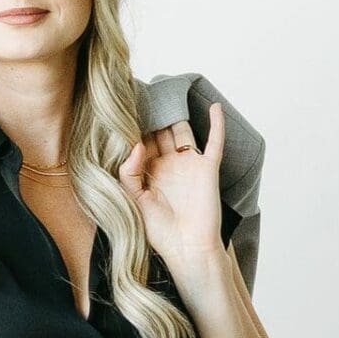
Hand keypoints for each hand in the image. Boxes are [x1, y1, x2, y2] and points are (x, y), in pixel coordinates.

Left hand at [118, 100, 225, 275]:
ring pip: (182, 130)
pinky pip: (214, 141)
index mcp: (149, 174)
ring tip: (167, 89)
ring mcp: (189, 165)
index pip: (140, 142)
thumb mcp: (134, 200)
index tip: (122, 105)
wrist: (188, 249)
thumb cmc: (160, 232)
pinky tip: (214, 106)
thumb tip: (137, 143)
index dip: (133, 126)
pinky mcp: (208, 168)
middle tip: (141, 89)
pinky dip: (216, 123)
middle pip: (159, 131)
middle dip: (152, 113)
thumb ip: (129, 172)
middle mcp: (168, 166)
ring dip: (176, 112)